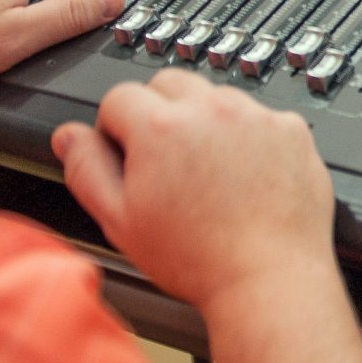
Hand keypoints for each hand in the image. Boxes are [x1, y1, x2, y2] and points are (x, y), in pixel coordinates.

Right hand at [53, 68, 335, 307]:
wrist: (268, 279)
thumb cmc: (196, 258)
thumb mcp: (120, 220)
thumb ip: (87, 168)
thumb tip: (69, 135)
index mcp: (160, 127)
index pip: (119, 96)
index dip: (116, 129)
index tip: (128, 155)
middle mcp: (211, 109)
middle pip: (168, 83)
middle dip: (159, 114)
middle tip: (166, 164)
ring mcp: (256, 116)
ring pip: (216, 97)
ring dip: (206, 122)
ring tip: (209, 175)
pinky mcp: (291, 129)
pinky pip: (260, 117)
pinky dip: (250, 137)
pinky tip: (245, 177)